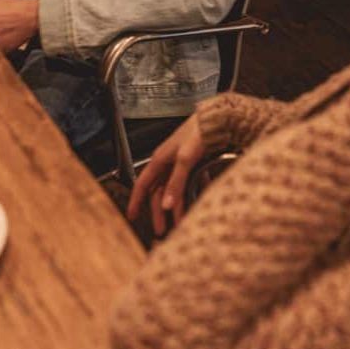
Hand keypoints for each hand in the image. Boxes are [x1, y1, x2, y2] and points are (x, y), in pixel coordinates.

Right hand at [127, 114, 203, 234]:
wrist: (218, 118)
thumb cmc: (198, 131)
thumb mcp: (185, 159)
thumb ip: (176, 182)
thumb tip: (168, 205)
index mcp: (160, 159)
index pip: (142, 184)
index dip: (136, 201)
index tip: (132, 216)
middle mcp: (168, 161)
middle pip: (159, 191)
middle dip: (159, 212)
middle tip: (161, 230)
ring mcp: (181, 162)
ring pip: (174, 189)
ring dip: (176, 207)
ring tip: (180, 223)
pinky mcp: (194, 162)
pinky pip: (189, 183)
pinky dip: (190, 194)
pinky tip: (195, 203)